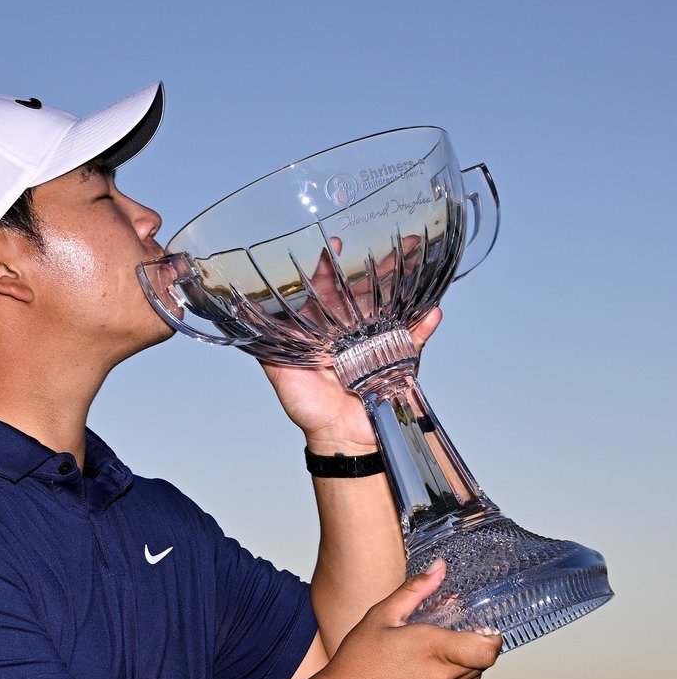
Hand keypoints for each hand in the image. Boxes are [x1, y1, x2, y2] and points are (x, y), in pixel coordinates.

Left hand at [260, 237, 440, 451]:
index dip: (329, 269)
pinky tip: (432, 310)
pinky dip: (424, 326)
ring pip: (393, 307)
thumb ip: (269, 349)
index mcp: (324, 333)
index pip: (327, 293)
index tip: (334, 245)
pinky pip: (415, 340)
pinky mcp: (397, 361)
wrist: (340, 438)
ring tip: (418, 257)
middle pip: (366, 292)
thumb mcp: (283, 376)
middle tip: (394, 239)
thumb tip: (245, 321)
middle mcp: (351, 334)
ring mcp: (376, 345)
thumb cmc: (310, 410)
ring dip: (407, 284)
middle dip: (379, 266)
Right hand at [320, 560, 501, 678]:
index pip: (490, 649)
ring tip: (421, 665)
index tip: (480, 631)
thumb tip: (440, 567)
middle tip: (437, 644)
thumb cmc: (356, 661)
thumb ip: (415, 590)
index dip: (492, 639)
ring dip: (455, 670)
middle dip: (467, 650)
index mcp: (435, 649)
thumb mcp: (381, 616)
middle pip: (480, 663)